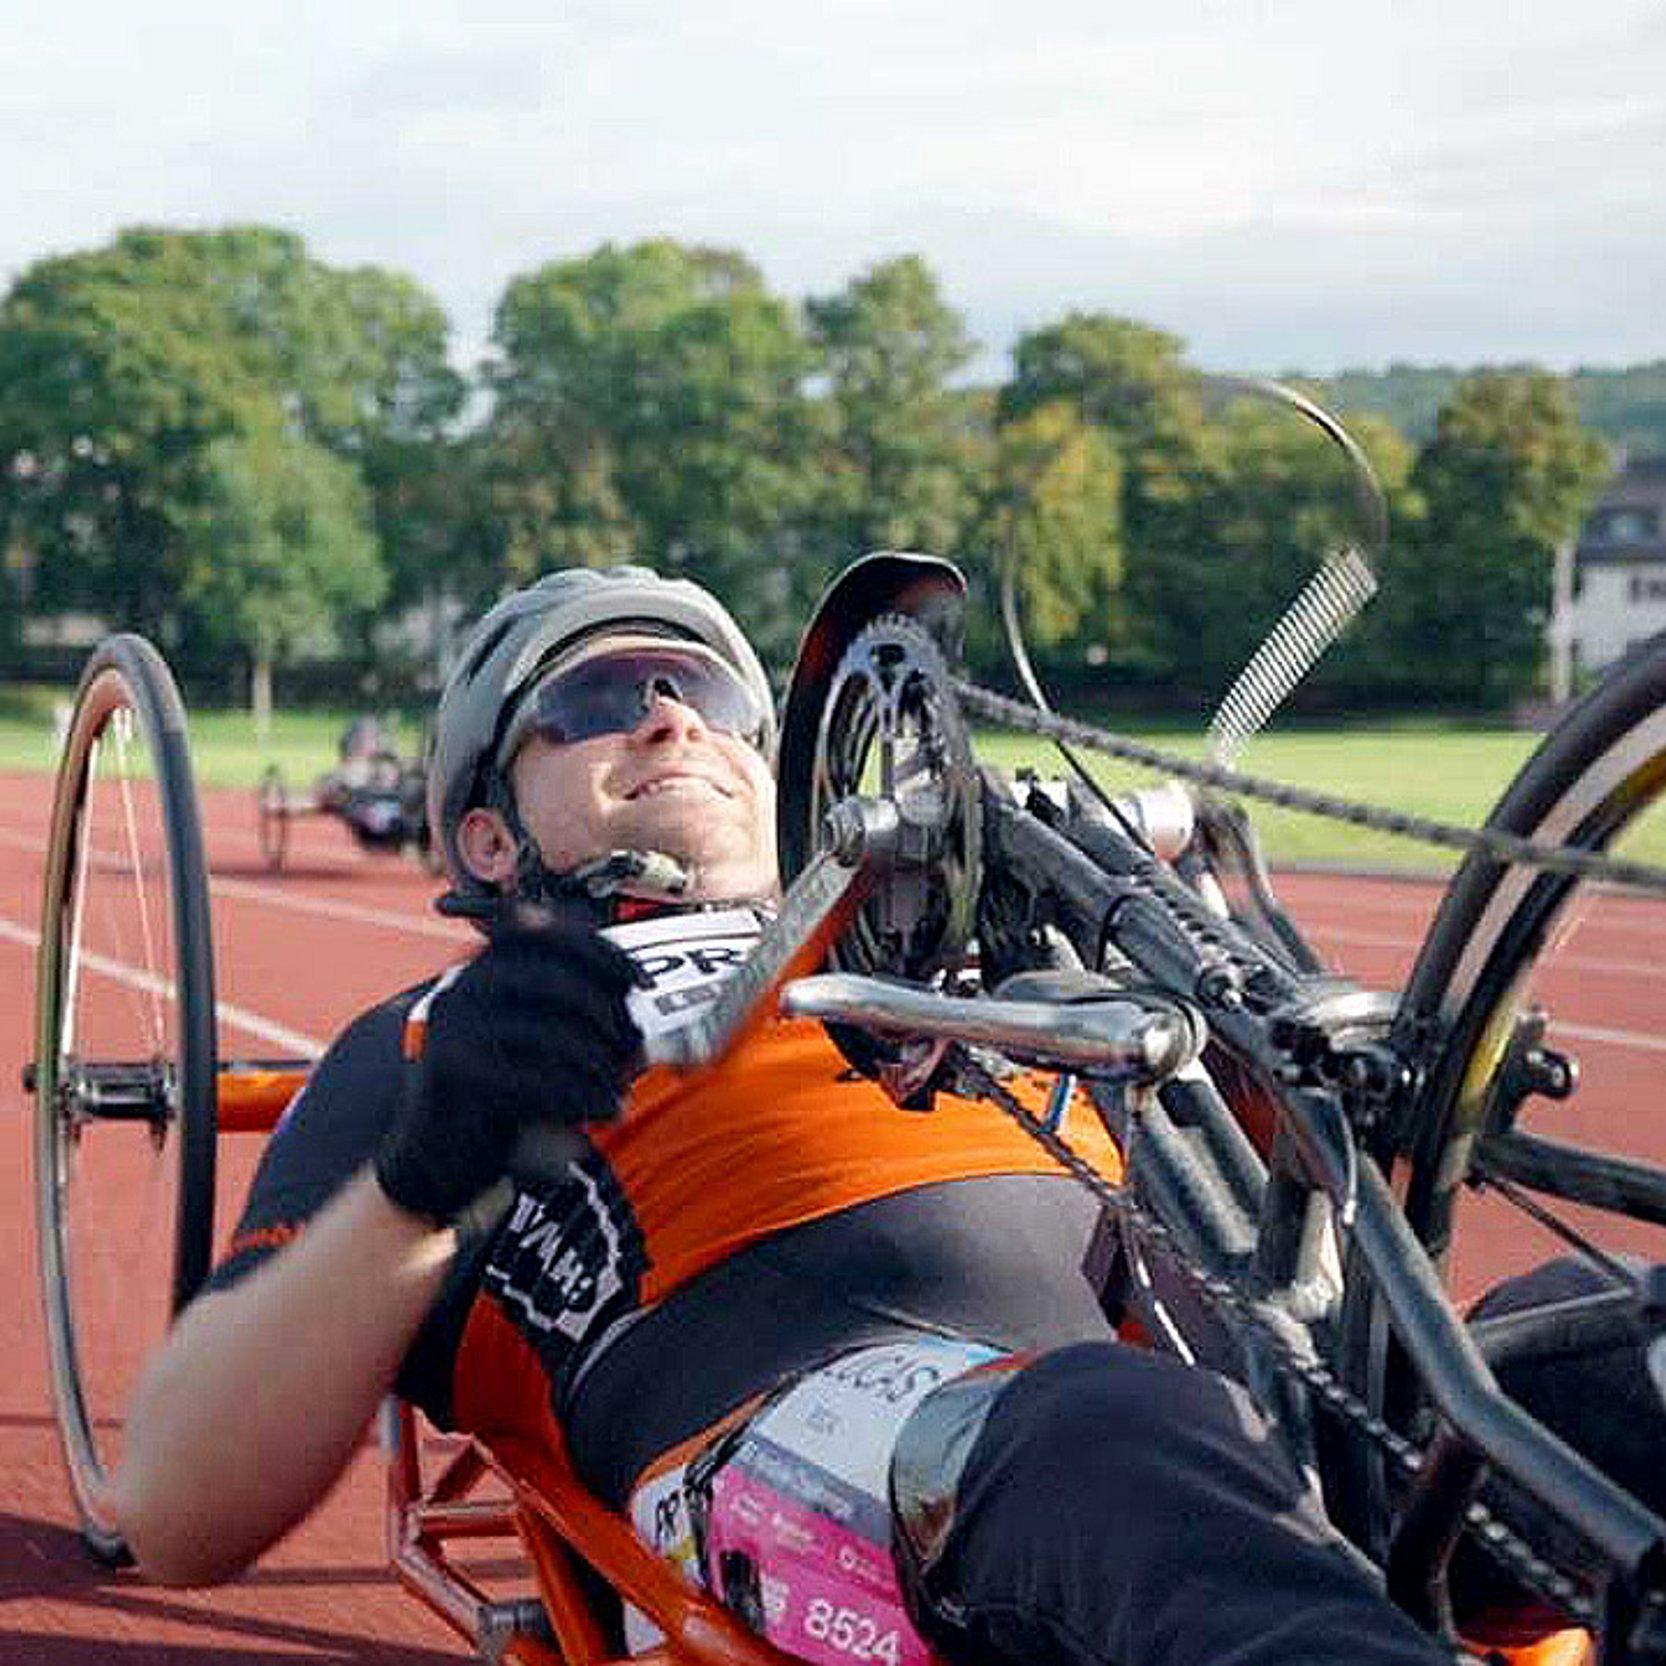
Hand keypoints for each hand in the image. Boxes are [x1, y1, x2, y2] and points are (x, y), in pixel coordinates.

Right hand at [374, 920, 641, 1223]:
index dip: (602, 954)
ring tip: (619, 1087)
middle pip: (558, 983)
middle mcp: (467, 985)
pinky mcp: (454, 1073)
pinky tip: (605, 1109)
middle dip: (609, 1018)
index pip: (550, 934)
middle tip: (632, 1050)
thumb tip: (640, 1000)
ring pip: (552, 1035)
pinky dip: (582, 1097)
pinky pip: (536, 1081)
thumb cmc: (500, 1086)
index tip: (639, 982)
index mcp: (487, 963)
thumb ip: (577, 1007)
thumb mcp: (536, 1034)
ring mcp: (456, 1027)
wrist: (436, 1151)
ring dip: (600, 1065)